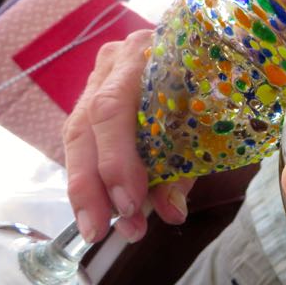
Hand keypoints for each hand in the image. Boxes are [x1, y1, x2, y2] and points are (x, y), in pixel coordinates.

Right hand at [63, 30, 194, 242]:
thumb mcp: (207, 123)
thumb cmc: (210, 85)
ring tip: (100, 229)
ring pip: (76, 135)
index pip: (112, 109)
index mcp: (145, 55)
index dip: (116, 161)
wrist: (206, 53)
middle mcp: (114, 62)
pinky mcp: (93, 97)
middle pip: (85, 125)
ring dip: (86, 188)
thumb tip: (171, 214)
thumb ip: (184, 167)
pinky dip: (90, 177)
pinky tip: (99, 207)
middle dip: (90, 185)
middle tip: (99, 231)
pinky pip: (81, 140)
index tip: (129, 204)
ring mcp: (99, 77)